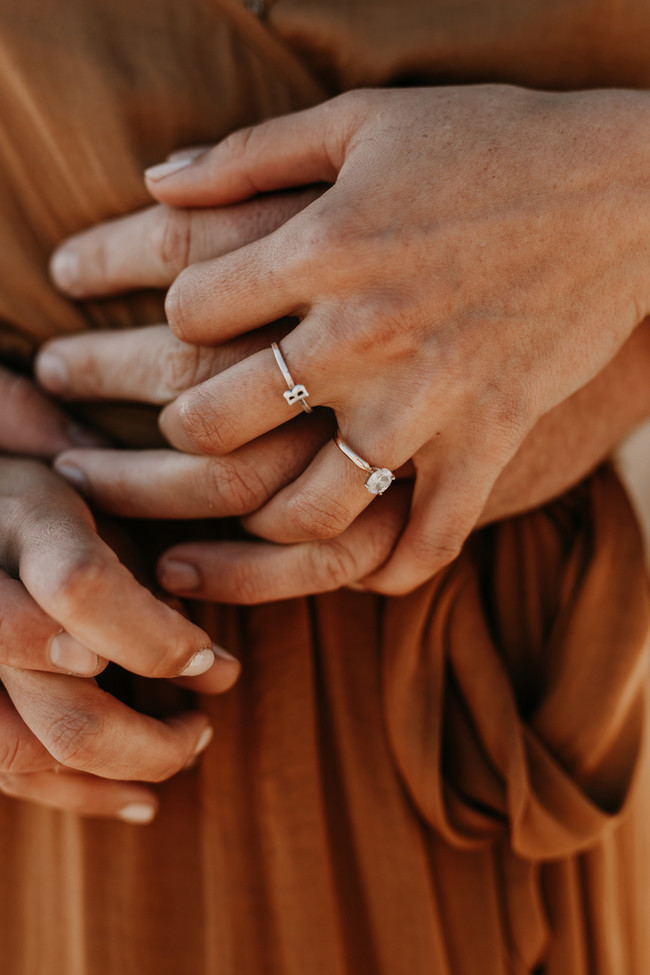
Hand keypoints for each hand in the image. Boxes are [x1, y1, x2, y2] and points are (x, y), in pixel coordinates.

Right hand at [0, 367, 238, 819]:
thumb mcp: (107, 499)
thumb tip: (220, 670)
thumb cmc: (60, 500)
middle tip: (204, 726)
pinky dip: (79, 797)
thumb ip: (150, 571)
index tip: (209, 659)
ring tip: (182, 753)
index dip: (152, 638)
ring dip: (122, 772)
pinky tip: (138, 798)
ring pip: (28, 754)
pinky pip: (7, 773)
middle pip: (61, 702)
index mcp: (27, 518)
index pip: (81, 588)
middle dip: (153, 737)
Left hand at [49, 85, 649, 593]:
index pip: (188, 314)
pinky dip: (391, 572)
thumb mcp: (362, 119)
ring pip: (308, 510)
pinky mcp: (489, 441)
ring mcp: (428, 401)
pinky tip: (364, 572)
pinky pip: (430, 541)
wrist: (622, 190)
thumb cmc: (487, 145)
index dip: (175, 320)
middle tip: (190, 425)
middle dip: (181, 430)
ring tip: (255, 506)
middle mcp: (362, 335)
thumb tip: (154, 183)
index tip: (195, 321)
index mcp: (321, 247)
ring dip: (264, 521)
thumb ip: (248, 151)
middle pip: (216, 422)